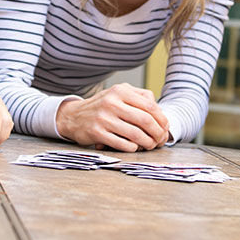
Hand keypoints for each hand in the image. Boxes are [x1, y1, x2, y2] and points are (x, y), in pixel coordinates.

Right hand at [55, 83, 169, 151]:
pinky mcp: (97, 133)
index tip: (165, 128)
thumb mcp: (118, 93)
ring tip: (150, 145)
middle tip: (161, 140)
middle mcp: (112, 102)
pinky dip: (133, 148)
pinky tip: (135, 147)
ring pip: (135, 134)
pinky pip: (122, 144)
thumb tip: (160, 110)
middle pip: (145, 120)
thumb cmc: (102, 106)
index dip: (162, 119)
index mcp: (120, 91)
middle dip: (158, 133)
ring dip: (148, 143)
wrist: (73, 116)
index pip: (150, 106)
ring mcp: (103, 118)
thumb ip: (139, 96)